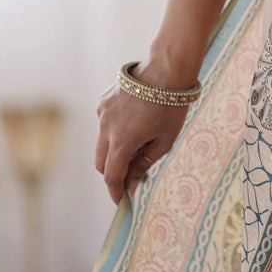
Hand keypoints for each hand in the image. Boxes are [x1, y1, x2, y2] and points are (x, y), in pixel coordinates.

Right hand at [94, 62, 191, 204]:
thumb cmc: (171, 107)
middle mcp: (105, 128)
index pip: (111, 176)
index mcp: (121, 141)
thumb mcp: (163, 142)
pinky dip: (114, 131)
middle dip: (113, 174)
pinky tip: (134, 122)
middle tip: (130, 177)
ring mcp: (102, 113)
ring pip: (101, 143)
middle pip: (101, 163)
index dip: (115, 192)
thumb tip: (131, 186)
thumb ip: (142, 166)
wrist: (166, 69)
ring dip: (113, 151)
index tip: (121, 202)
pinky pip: (104, 124)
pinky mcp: (103, 101)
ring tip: (138, 145)